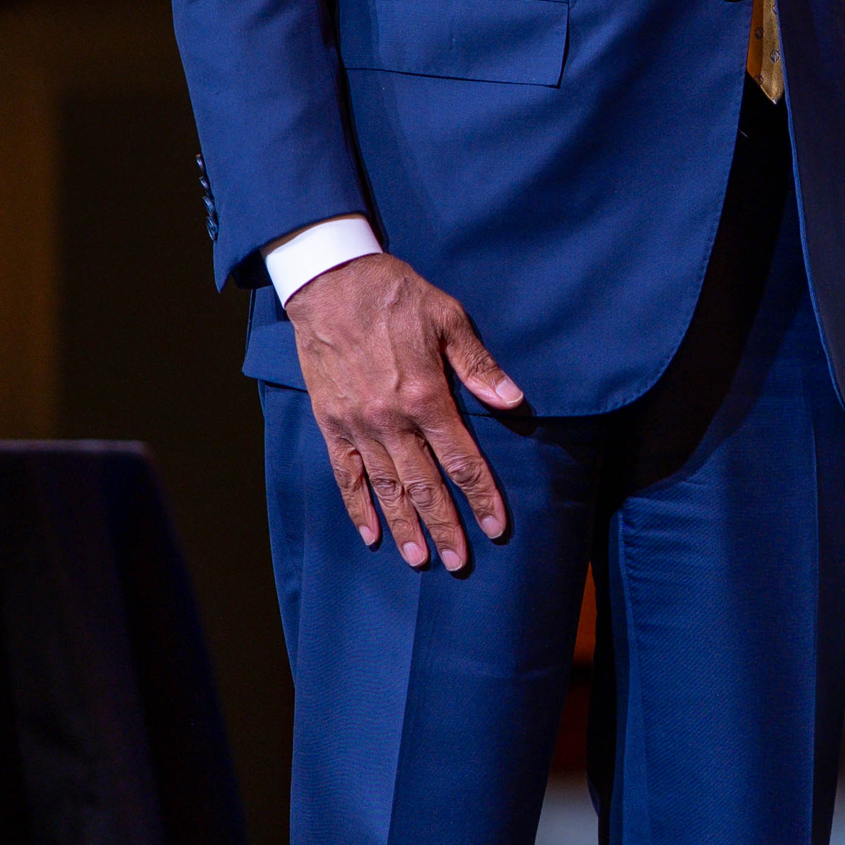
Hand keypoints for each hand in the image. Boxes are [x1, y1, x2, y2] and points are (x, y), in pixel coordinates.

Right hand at [286, 251, 523, 568]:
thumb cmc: (395, 294)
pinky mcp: (331, 422)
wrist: (330, 281)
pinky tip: (371, 533)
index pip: (461, 458)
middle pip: (424, 484)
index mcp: (425, 395)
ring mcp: (357, 424)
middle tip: (461, 563)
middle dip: (445, 526)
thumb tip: (513, 400)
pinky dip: (357, 507)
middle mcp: (391, 419)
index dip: (481, 495)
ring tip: (419, 560)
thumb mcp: (447, 318)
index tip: (496, 527)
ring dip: (404, 525)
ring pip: (385, 487)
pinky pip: (346, 474)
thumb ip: (478, 365)